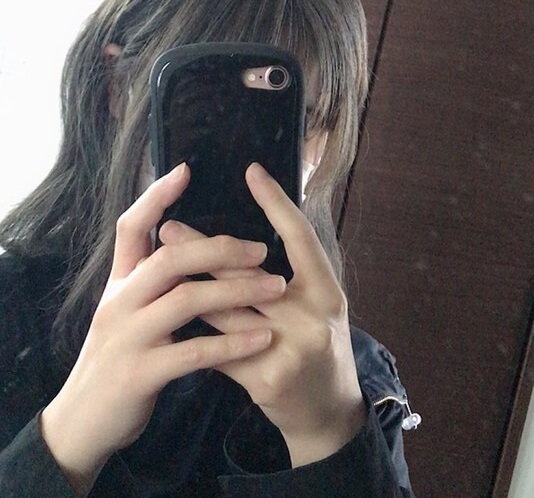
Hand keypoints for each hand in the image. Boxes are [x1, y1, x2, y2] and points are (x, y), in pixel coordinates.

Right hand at [41, 163, 285, 495]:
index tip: (185, 169)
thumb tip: (180, 242)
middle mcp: (119, 301)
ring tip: (276, 287)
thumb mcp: (128, 311)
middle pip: (169, 256)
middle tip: (262, 247)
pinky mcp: (138, 373)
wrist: (82, 421)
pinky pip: (192, 352)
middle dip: (219, 247)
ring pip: (185, 299)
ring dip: (236, 290)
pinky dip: (230, 343)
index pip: (131, 226)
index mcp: (120, 282)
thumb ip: (150, 279)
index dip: (155, 196)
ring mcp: (126, 336)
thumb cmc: (119, 357)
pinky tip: (262, 338)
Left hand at [162, 163, 365, 466]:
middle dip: (205, 249)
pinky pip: (219, 347)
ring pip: (225, 310)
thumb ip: (296, 272)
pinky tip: (167, 313)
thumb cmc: (321, 345)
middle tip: (170, 225)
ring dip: (188, 285)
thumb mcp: (320, 304)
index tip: (252, 172)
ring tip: (157, 263)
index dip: (276, 202)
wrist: (327, 411)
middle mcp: (312, 317)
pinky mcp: (264, 379)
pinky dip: (194, 330)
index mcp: (328, 291)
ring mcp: (289, 350)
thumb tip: (251, 234)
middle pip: (248, 274)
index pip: (300, 236)